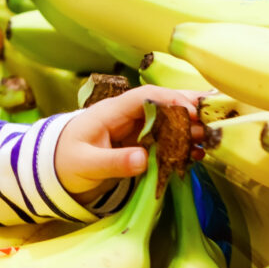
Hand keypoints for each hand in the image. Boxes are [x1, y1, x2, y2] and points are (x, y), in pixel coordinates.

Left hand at [56, 86, 200, 201]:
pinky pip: (165, 140)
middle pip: (162, 105)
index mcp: (110, 112)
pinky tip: (198, 153)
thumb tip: (143, 160)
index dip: (169, 100)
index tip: (190, 112)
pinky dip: (183, 145)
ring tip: (211, 138)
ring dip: (190, 128)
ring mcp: (135, 130)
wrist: (54, 170)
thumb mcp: (86, 165)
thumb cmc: (65, 161)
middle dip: (188, 110)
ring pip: (168, 122)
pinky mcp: (140, 145)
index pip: (143, 97)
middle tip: (214, 120)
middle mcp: (127, 116)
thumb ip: (114, 162)